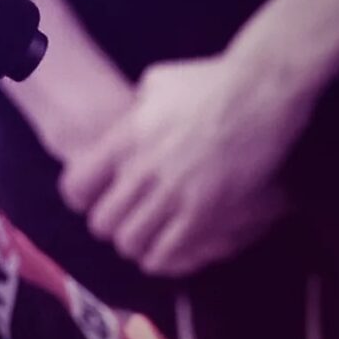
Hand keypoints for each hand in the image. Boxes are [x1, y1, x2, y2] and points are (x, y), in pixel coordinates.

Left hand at [59, 52, 315, 276]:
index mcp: (125, 138)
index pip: (76, 188)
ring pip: (131, 243)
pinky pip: (166, 253)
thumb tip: (132, 116)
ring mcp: (172, 193)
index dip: (84, 199)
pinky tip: (171, 249)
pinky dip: (164, 258)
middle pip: (102, 223)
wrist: (261, 90)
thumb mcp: (160, 82)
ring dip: (139, 244)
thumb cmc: (214, 80)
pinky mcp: (204, 212)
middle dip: (113, 226)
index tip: (98, 199)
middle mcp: (142, 169)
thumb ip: (137, 107)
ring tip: (151, 238)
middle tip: (130, 221)